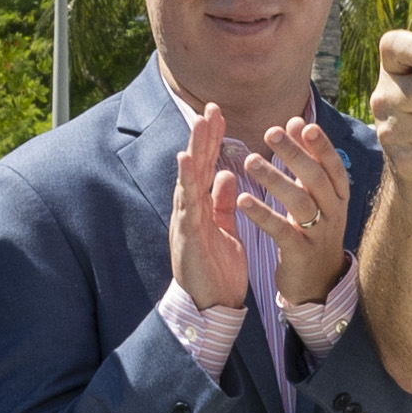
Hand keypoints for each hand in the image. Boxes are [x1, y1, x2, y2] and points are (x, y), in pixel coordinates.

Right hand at [165, 101, 250, 316]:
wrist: (210, 304)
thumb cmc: (215, 268)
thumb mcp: (224, 227)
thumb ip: (222, 202)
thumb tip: (226, 175)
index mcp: (200, 206)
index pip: (205, 166)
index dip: (211, 140)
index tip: (218, 114)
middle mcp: (189, 209)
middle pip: (194, 166)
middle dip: (201, 137)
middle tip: (209, 107)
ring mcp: (186, 220)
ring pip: (188, 179)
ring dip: (193, 150)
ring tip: (199, 124)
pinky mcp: (187, 235)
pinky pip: (186, 204)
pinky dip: (185, 182)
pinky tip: (185, 161)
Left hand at [226, 116, 358, 291]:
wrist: (318, 284)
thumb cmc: (313, 231)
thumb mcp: (315, 196)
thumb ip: (306, 160)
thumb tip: (296, 120)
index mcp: (338, 197)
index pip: (333, 166)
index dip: (321, 146)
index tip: (303, 125)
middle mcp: (333, 213)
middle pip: (316, 179)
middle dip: (294, 154)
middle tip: (270, 132)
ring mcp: (319, 234)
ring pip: (300, 202)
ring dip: (275, 179)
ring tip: (250, 161)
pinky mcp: (301, 254)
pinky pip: (282, 231)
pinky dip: (262, 215)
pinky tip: (242, 200)